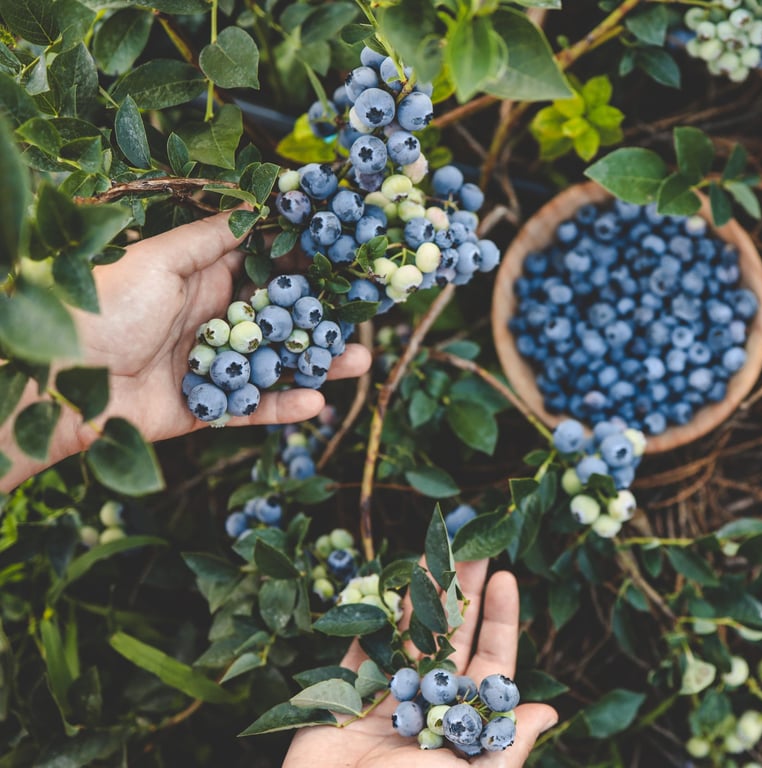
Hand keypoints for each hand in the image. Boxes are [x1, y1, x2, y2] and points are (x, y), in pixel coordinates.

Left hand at [1, 212, 371, 489]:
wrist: (58, 381)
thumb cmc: (104, 308)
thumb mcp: (158, 259)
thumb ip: (210, 239)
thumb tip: (255, 205)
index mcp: (201, 279)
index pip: (265, 268)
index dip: (304, 264)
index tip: (345, 256)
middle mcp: (212, 320)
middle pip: (280, 319)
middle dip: (324, 317)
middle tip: (366, 314)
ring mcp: (211, 366)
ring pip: (277, 363)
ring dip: (319, 362)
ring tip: (360, 361)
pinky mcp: (205, 409)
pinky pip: (253, 408)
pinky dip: (285, 406)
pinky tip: (317, 401)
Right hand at [283, 561, 557, 766]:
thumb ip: (505, 745)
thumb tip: (549, 712)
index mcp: (465, 726)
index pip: (489, 663)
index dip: (499, 620)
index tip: (505, 578)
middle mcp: (431, 708)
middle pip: (452, 638)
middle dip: (462, 592)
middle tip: (473, 546)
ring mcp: (389, 700)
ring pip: (410, 635)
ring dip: (422, 594)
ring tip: (434, 552)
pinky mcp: (346, 699)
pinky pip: (363, 649)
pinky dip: (375, 617)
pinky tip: (389, 584)